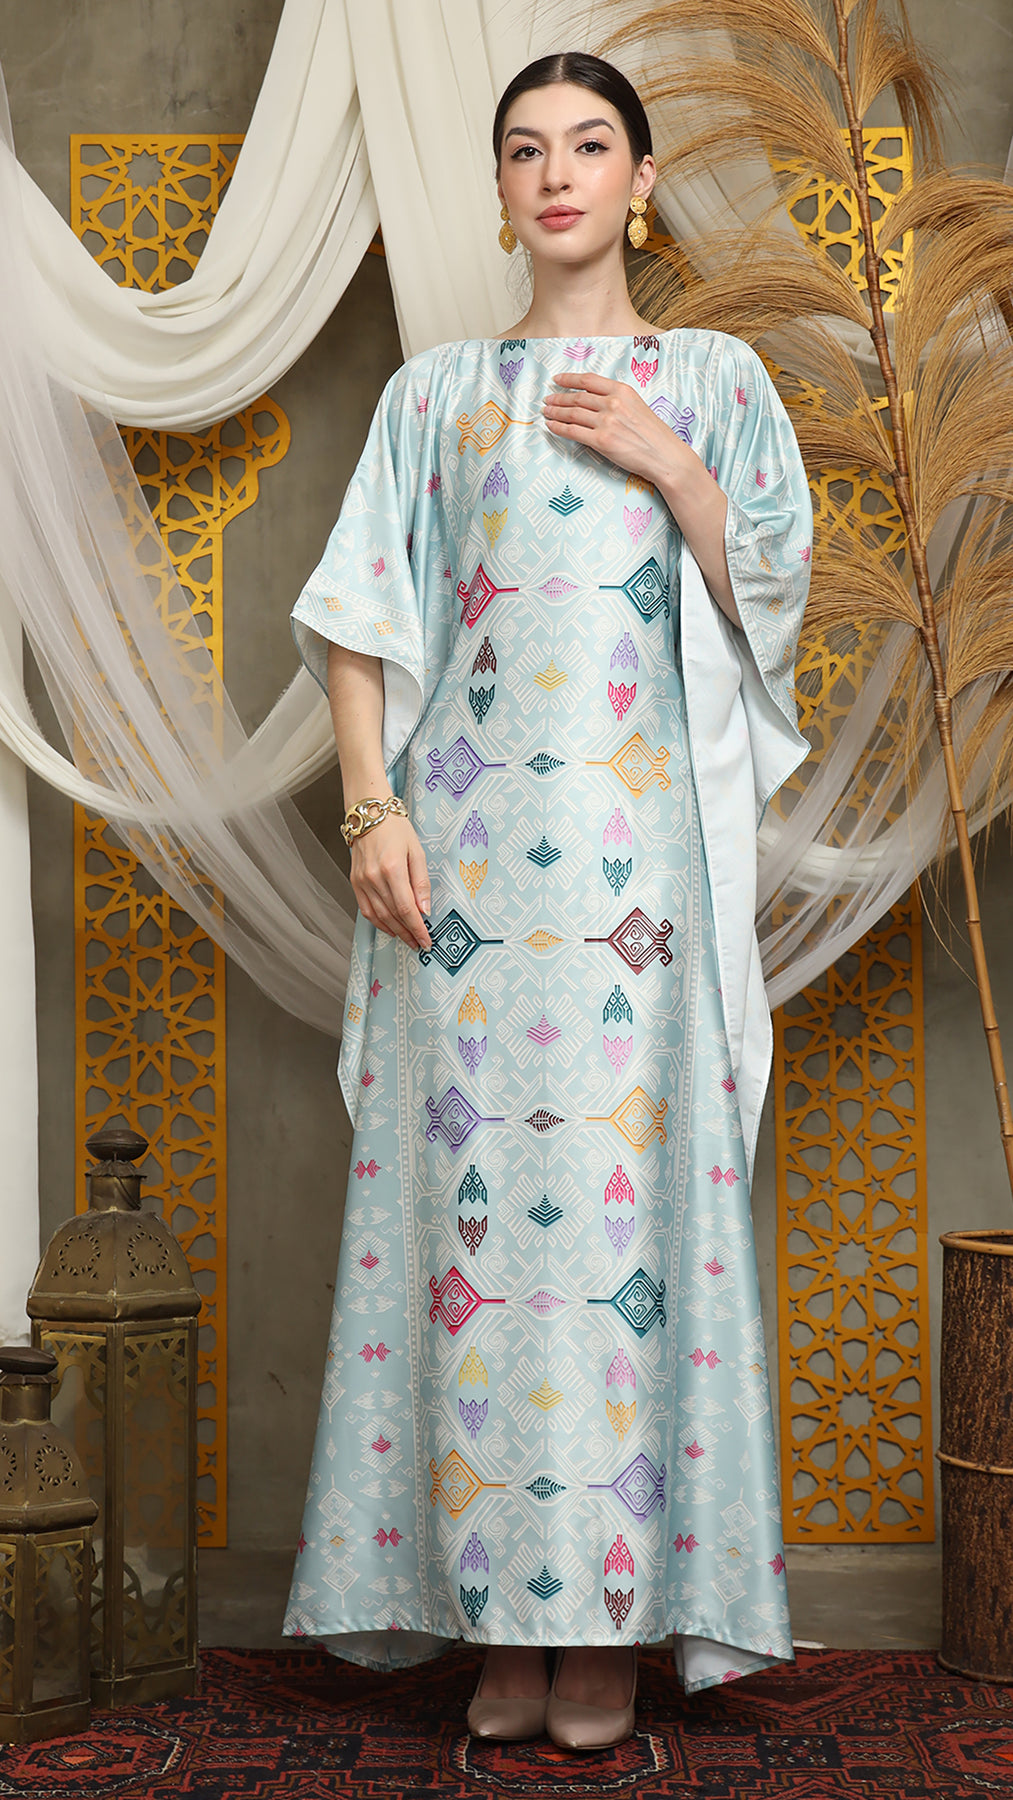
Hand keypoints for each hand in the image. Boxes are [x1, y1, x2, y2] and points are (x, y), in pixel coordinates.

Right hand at [350, 813, 430, 950]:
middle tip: (419, 944)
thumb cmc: (395, 829)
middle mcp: (374, 878)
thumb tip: (425, 909)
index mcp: (392, 869)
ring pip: (379, 916)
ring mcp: (362, 881)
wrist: (369, 814)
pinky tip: (390, 928)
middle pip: (393, 916)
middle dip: (408, 934)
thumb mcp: (417, 852)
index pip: (407, 909)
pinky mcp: (355, 882)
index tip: (426, 941)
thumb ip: (421, 882)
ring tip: (407, 939)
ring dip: (394, 931)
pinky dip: (378, 922)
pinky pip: (365, 909)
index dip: (417, 929)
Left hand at [542, 371, 692, 488]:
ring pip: (572, 413)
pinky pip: (573, 432)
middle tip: (547, 400)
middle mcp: (613, 403)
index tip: (557, 380)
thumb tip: (595, 400)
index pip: (589, 380)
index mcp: (622, 390)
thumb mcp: (637, 406)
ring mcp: (606, 422)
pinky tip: (551, 426)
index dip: (569, 379)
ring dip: (555, 412)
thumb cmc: (653, 434)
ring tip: (546, 412)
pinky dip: (559, 428)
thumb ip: (617, 400)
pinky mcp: (601, 441)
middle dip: (558, 398)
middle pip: (577, 397)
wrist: (664, 455)